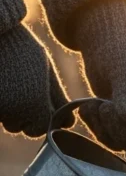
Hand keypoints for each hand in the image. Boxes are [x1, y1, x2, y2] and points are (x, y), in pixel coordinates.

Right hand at [0, 23, 68, 137]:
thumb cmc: (21, 47)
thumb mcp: (45, 67)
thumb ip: (58, 97)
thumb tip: (69, 123)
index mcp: (34, 103)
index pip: (41, 128)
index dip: (42, 118)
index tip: (42, 106)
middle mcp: (14, 111)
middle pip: (22, 127)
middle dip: (26, 116)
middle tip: (25, 92)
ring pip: (8, 121)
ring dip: (11, 111)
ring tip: (12, 85)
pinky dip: (1, 104)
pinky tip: (2, 84)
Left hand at [74, 0, 125, 161]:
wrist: (105, 34)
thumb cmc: (121, 47)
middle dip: (117, 131)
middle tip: (105, 107)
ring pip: (118, 140)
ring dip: (101, 127)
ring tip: (93, 104)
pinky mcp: (115, 114)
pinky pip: (104, 132)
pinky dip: (93, 123)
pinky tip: (87, 105)